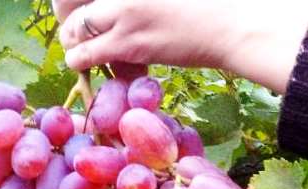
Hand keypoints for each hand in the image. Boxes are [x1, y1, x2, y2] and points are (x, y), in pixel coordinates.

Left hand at [52, 0, 307, 92]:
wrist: (234, 26)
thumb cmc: (215, 4)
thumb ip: (147, 1)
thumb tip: (135, 10)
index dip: (82, 4)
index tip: (86, 12)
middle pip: (77, 4)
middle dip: (73, 19)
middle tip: (75, 29)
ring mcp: (125, 9)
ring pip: (77, 26)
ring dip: (72, 39)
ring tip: (75, 47)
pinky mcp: (129, 41)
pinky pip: (88, 53)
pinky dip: (81, 59)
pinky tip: (81, 62)